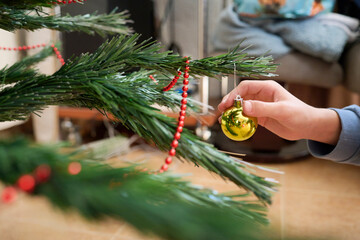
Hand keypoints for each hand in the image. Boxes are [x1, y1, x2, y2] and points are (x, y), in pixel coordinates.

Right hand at [218, 80, 340, 144]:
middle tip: (220, 112)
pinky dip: (239, 121)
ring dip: (232, 113)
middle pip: (240, 96)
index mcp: (267, 88)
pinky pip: (246, 117)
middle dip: (229, 104)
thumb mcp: (281, 111)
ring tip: (223, 120)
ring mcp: (260, 106)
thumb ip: (262, 108)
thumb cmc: (300, 114)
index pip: (245, 87)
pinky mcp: (260, 117)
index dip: (233, 94)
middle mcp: (262, 96)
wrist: (309, 127)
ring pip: (241, 107)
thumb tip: (243, 106)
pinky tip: (233, 126)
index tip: (226, 104)